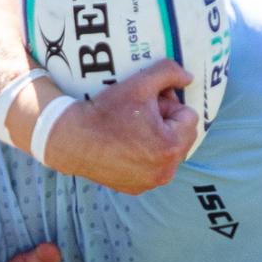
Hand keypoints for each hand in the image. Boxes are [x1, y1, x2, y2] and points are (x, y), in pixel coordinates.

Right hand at [47, 60, 197, 193]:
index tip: (147, 105)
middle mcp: (166, 170)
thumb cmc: (106, 112)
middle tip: (140, 116)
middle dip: (167, 123)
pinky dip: (146, 157)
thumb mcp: (138, 84)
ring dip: (159, 140)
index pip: (189, 116)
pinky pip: (153, 168)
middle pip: (182, 136)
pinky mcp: (137, 188)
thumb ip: (168, 73)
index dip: (169, 105)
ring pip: (169, 153)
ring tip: (133, 131)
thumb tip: (189, 78)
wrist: (72, 139)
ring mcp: (151, 182)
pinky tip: (126, 147)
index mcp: (171, 146)